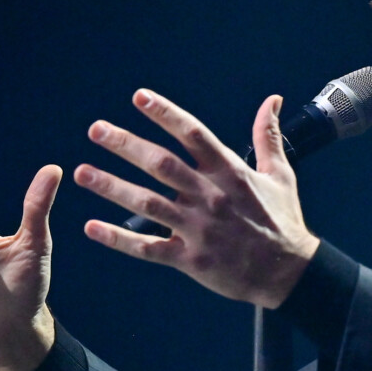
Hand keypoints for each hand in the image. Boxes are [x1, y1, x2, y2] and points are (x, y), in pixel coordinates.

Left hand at [74, 90, 318, 308]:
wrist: (289, 273)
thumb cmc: (283, 221)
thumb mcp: (281, 174)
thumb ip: (267, 135)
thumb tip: (271, 99)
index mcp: (230, 173)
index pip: (193, 134)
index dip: (166, 114)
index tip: (139, 97)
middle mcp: (210, 196)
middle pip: (161, 165)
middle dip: (126, 145)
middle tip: (96, 129)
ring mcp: (198, 228)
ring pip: (147, 203)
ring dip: (112, 186)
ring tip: (82, 172)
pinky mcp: (190, 259)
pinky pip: (148, 248)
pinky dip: (119, 238)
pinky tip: (92, 227)